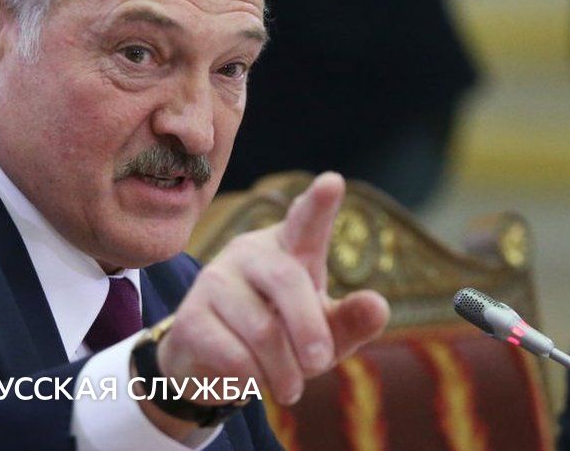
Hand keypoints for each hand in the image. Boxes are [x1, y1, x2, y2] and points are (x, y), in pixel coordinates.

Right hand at [152, 172, 388, 427]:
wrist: (211, 367)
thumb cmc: (280, 338)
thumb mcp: (323, 333)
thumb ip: (351, 321)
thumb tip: (378, 305)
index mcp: (288, 249)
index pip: (305, 222)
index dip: (318, 204)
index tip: (332, 182)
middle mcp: (249, 253)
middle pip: (287, 281)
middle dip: (310, 330)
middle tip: (322, 364)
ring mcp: (215, 281)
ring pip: (261, 329)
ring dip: (284, 370)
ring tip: (291, 388)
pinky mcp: (191, 317)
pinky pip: (233, 354)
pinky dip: (253, 379)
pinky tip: (251, 381)